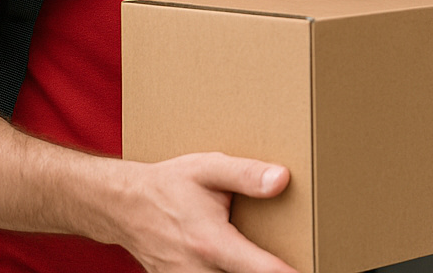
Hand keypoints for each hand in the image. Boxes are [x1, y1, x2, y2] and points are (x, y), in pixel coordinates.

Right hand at [113, 152, 297, 272]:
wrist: (123, 206)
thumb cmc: (169, 185)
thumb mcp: (207, 169)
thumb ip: (246, 174)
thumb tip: (282, 179)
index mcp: (211, 242)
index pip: (259, 270)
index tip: (308, 271)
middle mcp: (198, 271)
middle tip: (296, 262)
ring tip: (267, 263)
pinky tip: (235, 264)